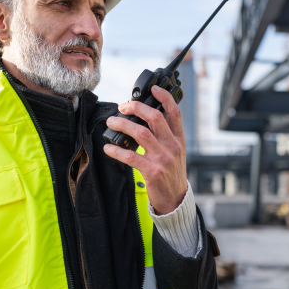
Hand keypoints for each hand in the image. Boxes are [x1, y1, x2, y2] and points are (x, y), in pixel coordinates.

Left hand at [104, 85, 187, 214]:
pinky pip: (131, 156)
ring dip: (123, 125)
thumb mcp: (175, 153)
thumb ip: (166, 137)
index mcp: (178, 140)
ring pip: (141, 133)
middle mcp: (172, 147)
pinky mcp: (152, 171)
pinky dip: (117, 150)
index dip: (165, 98)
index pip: (174, 113)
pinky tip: (109, 148)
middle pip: (155, 118)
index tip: (154, 88)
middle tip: (122, 107)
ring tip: (111, 123)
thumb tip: (146, 119)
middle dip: (136, 108)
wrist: (175, 199)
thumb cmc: (172, 174)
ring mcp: (163, 159)